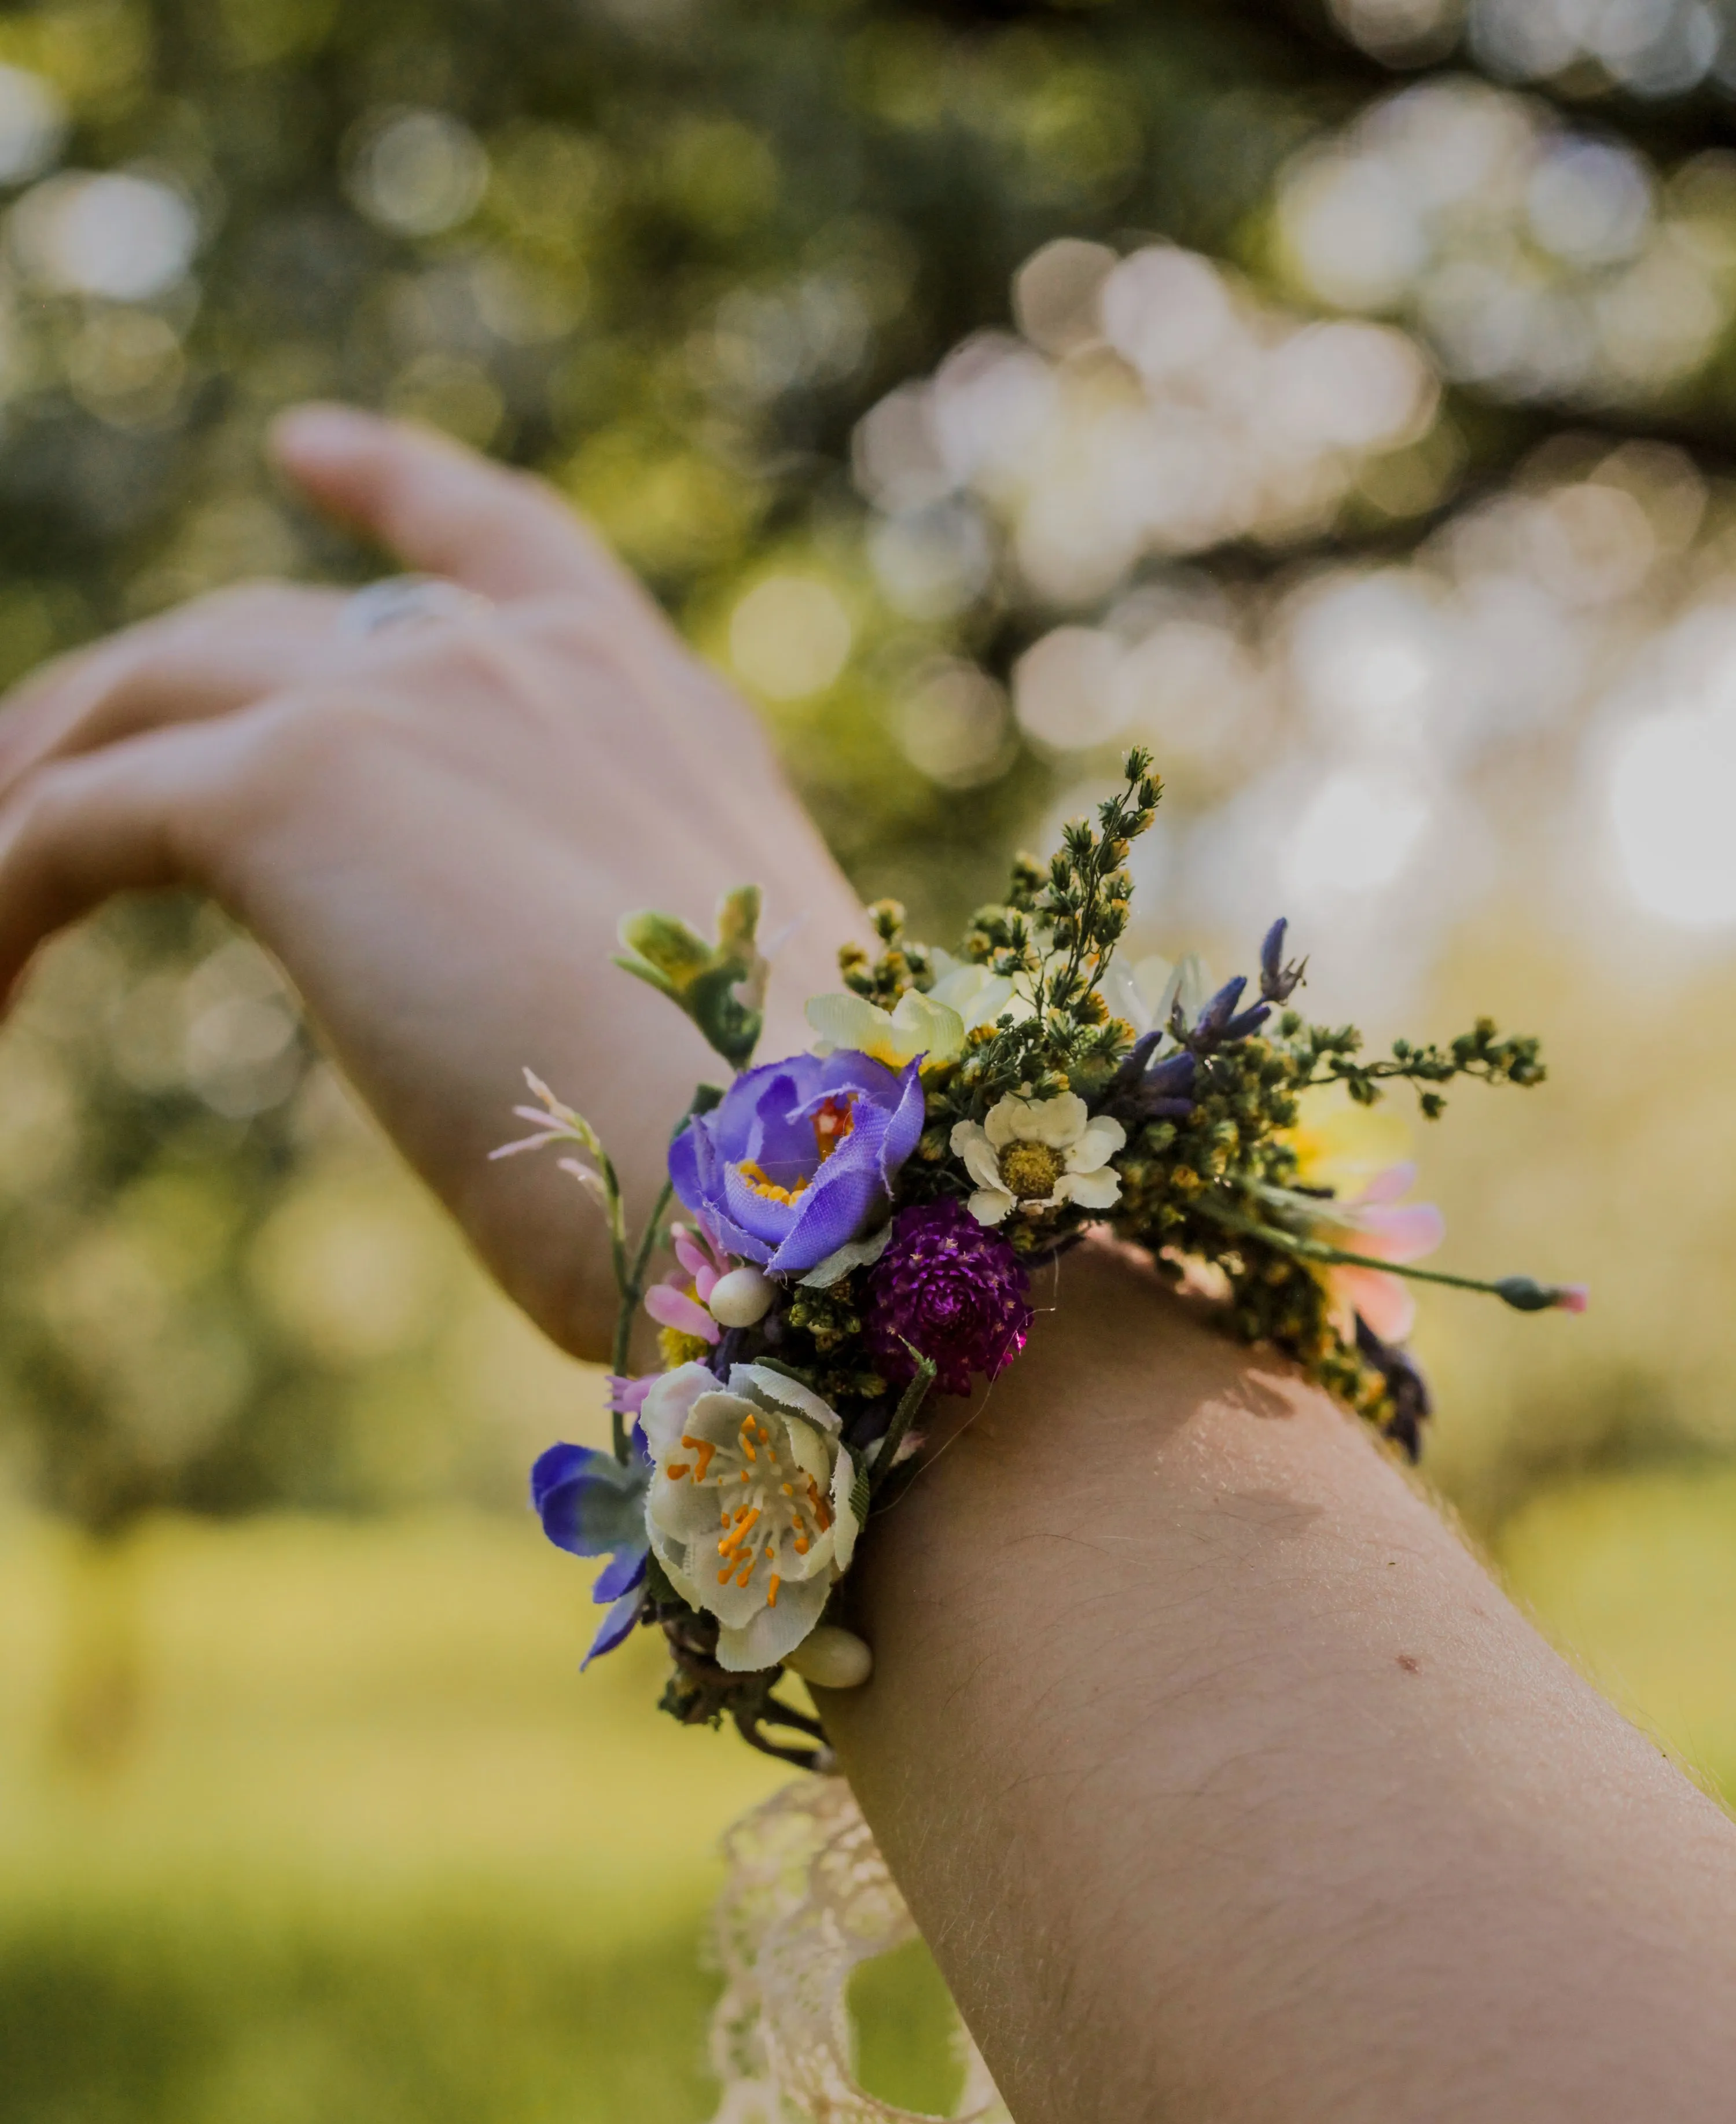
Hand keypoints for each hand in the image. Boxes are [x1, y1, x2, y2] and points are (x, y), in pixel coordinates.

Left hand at [0, 405, 861, 1360]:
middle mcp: (527, 674)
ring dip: (31, 803)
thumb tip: (532, 1058)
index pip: (502, 552)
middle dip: (131, 710)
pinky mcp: (281, 786)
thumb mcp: (695, 1038)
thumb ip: (608, 975)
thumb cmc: (785, 1186)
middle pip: (253, 641)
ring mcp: (403, 704)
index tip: (307, 446)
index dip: (397, 487)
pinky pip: (63, 825)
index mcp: (651, 722)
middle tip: (33, 783)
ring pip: (137, 708)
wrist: (794, 1187)